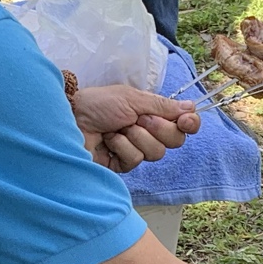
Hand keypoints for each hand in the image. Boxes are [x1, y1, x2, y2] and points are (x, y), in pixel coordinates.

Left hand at [72, 84, 200, 172]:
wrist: (70, 117)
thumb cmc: (98, 103)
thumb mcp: (133, 98)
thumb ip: (163, 105)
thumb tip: (191, 107)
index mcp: (152, 114)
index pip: (182, 124)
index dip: (189, 124)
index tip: (186, 120)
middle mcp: (147, 133)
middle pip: (175, 141)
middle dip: (158, 129)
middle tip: (138, 119)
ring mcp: (135, 149)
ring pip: (156, 152)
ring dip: (137, 137)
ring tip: (117, 128)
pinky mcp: (121, 165)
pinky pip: (135, 160)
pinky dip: (122, 147)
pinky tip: (108, 141)